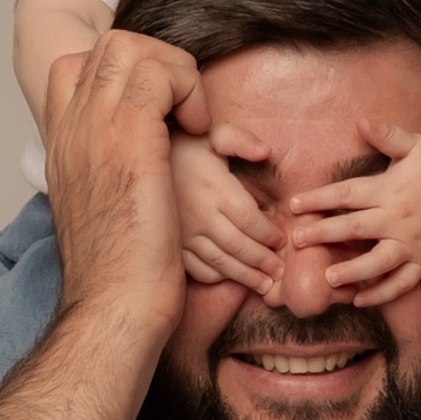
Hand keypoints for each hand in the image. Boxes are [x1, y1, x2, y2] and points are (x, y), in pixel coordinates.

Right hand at [42, 31, 208, 339]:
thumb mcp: (102, 211)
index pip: (75, 67)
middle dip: (159, 63)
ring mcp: (95, 126)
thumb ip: (107, 173)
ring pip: (132, 47)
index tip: (157, 109)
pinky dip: (189, 88)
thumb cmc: (119, 272)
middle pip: (108, 46)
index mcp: (62, 144)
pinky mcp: (129, 134)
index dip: (124, 73)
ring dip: (176, 73)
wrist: (115, 303)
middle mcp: (71, 126)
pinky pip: (160, 71)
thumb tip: (136, 166)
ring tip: (194, 120)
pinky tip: (201, 131)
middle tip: (183, 109)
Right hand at [172, 122, 284, 293]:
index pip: (250, 221)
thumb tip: (267, 152)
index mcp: (215, 189)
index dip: (269, 235)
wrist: (139, 159)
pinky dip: (215, 277)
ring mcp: (183, 233)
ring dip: (245, 277)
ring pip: (220, 263)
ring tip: (265, 285)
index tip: (281, 242)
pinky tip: (229, 278)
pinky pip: (195, 268)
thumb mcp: (213, 134)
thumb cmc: (184, 146)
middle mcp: (200, 215)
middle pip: (239, 247)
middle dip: (264, 262)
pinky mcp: (170, 243)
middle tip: (280, 272)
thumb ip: (240, 140)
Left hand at [286, 120, 420, 306]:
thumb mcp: (415, 144)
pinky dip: (382, 293)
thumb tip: (360, 121)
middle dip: (323, 233)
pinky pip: (402, 281)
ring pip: (378, 262)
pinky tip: (360, 299)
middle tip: (296, 240)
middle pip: (354, 228)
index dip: (318, 198)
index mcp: (390, 190)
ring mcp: (411, 244)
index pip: (346, 194)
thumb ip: (386, 136)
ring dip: (353, 271)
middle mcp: (398, 219)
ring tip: (329, 279)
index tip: (293, 204)